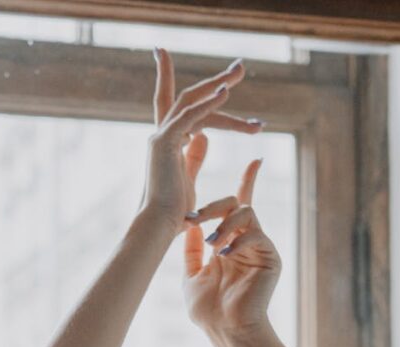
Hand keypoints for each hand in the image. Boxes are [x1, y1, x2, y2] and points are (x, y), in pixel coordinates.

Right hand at [138, 47, 264, 234]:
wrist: (159, 226)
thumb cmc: (173, 214)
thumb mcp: (187, 178)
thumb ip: (193, 156)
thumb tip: (204, 137)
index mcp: (167, 144)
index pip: (183, 110)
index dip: (204, 96)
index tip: (226, 87)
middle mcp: (161, 136)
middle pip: (189, 97)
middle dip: (214, 80)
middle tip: (240, 67)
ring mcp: (160, 138)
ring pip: (191, 101)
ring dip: (217, 84)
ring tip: (240, 71)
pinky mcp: (164, 143)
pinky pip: (189, 116)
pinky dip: (207, 103)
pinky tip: (226, 93)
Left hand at [181, 159, 281, 346]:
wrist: (226, 332)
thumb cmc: (208, 311)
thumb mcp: (192, 274)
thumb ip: (192, 249)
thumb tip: (190, 223)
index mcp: (230, 243)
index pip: (236, 206)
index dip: (245, 181)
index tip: (252, 159)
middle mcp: (247, 242)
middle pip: (237, 203)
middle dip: (214, 206)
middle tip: (195, 217)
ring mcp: (260, 248)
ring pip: (246, 213)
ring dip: (224, 223)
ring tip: (211, 244)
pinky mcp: (270, 258)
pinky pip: (255, 234)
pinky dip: (237, 241)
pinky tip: (222, 255)